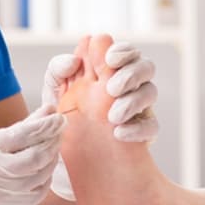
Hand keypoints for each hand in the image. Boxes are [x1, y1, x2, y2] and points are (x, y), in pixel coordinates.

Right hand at [0, 105, 64, 204]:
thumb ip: (20, 127)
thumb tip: (49, 111)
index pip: (22, 135)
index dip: (45, 126)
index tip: (59, 118)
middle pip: (34, 159)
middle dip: (52, 143)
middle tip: (59, 131)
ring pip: (39, 178)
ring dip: (51, 161)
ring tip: (52, 149)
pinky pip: (35, 196)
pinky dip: (44, 180)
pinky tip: (43, 171)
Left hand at [41, 41, 159, 201]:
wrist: (62, 154)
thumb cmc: (61, 116)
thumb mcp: (53, 92)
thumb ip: (58, 70)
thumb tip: (73, 60)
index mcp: (108, 69)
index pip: (124, 52)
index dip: (122, 51)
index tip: (109, 59)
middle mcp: (128, 84)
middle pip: (145, 67)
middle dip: (131, 74)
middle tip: (112, 88)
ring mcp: (138, 108)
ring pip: (150, 92)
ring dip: (134, 100)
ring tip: (113, 116)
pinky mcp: (142, 133)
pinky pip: (151, 127)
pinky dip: (138, 129)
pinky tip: (119, 133)